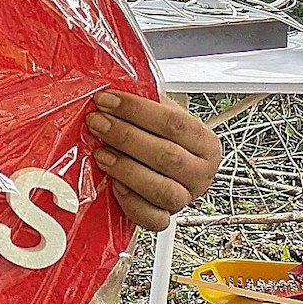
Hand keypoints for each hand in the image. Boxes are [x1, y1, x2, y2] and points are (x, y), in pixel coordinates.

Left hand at [89, 91, 222, 231]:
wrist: (163, 167)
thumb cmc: (159, 137)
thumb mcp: (159, 114)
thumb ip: (144, 102)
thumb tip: (111, 85)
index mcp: (205, 142)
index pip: (174, 123)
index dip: (136, 110)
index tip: (106, 100)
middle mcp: (201, 173)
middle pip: (167, 156)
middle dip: (125, 136)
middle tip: (97, 123)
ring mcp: (185, 198)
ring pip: (162, 190)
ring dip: (126, 169)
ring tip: (101, 153)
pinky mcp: (166, 218)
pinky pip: (152, 218)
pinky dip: (131, 203)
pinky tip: (114, 184)